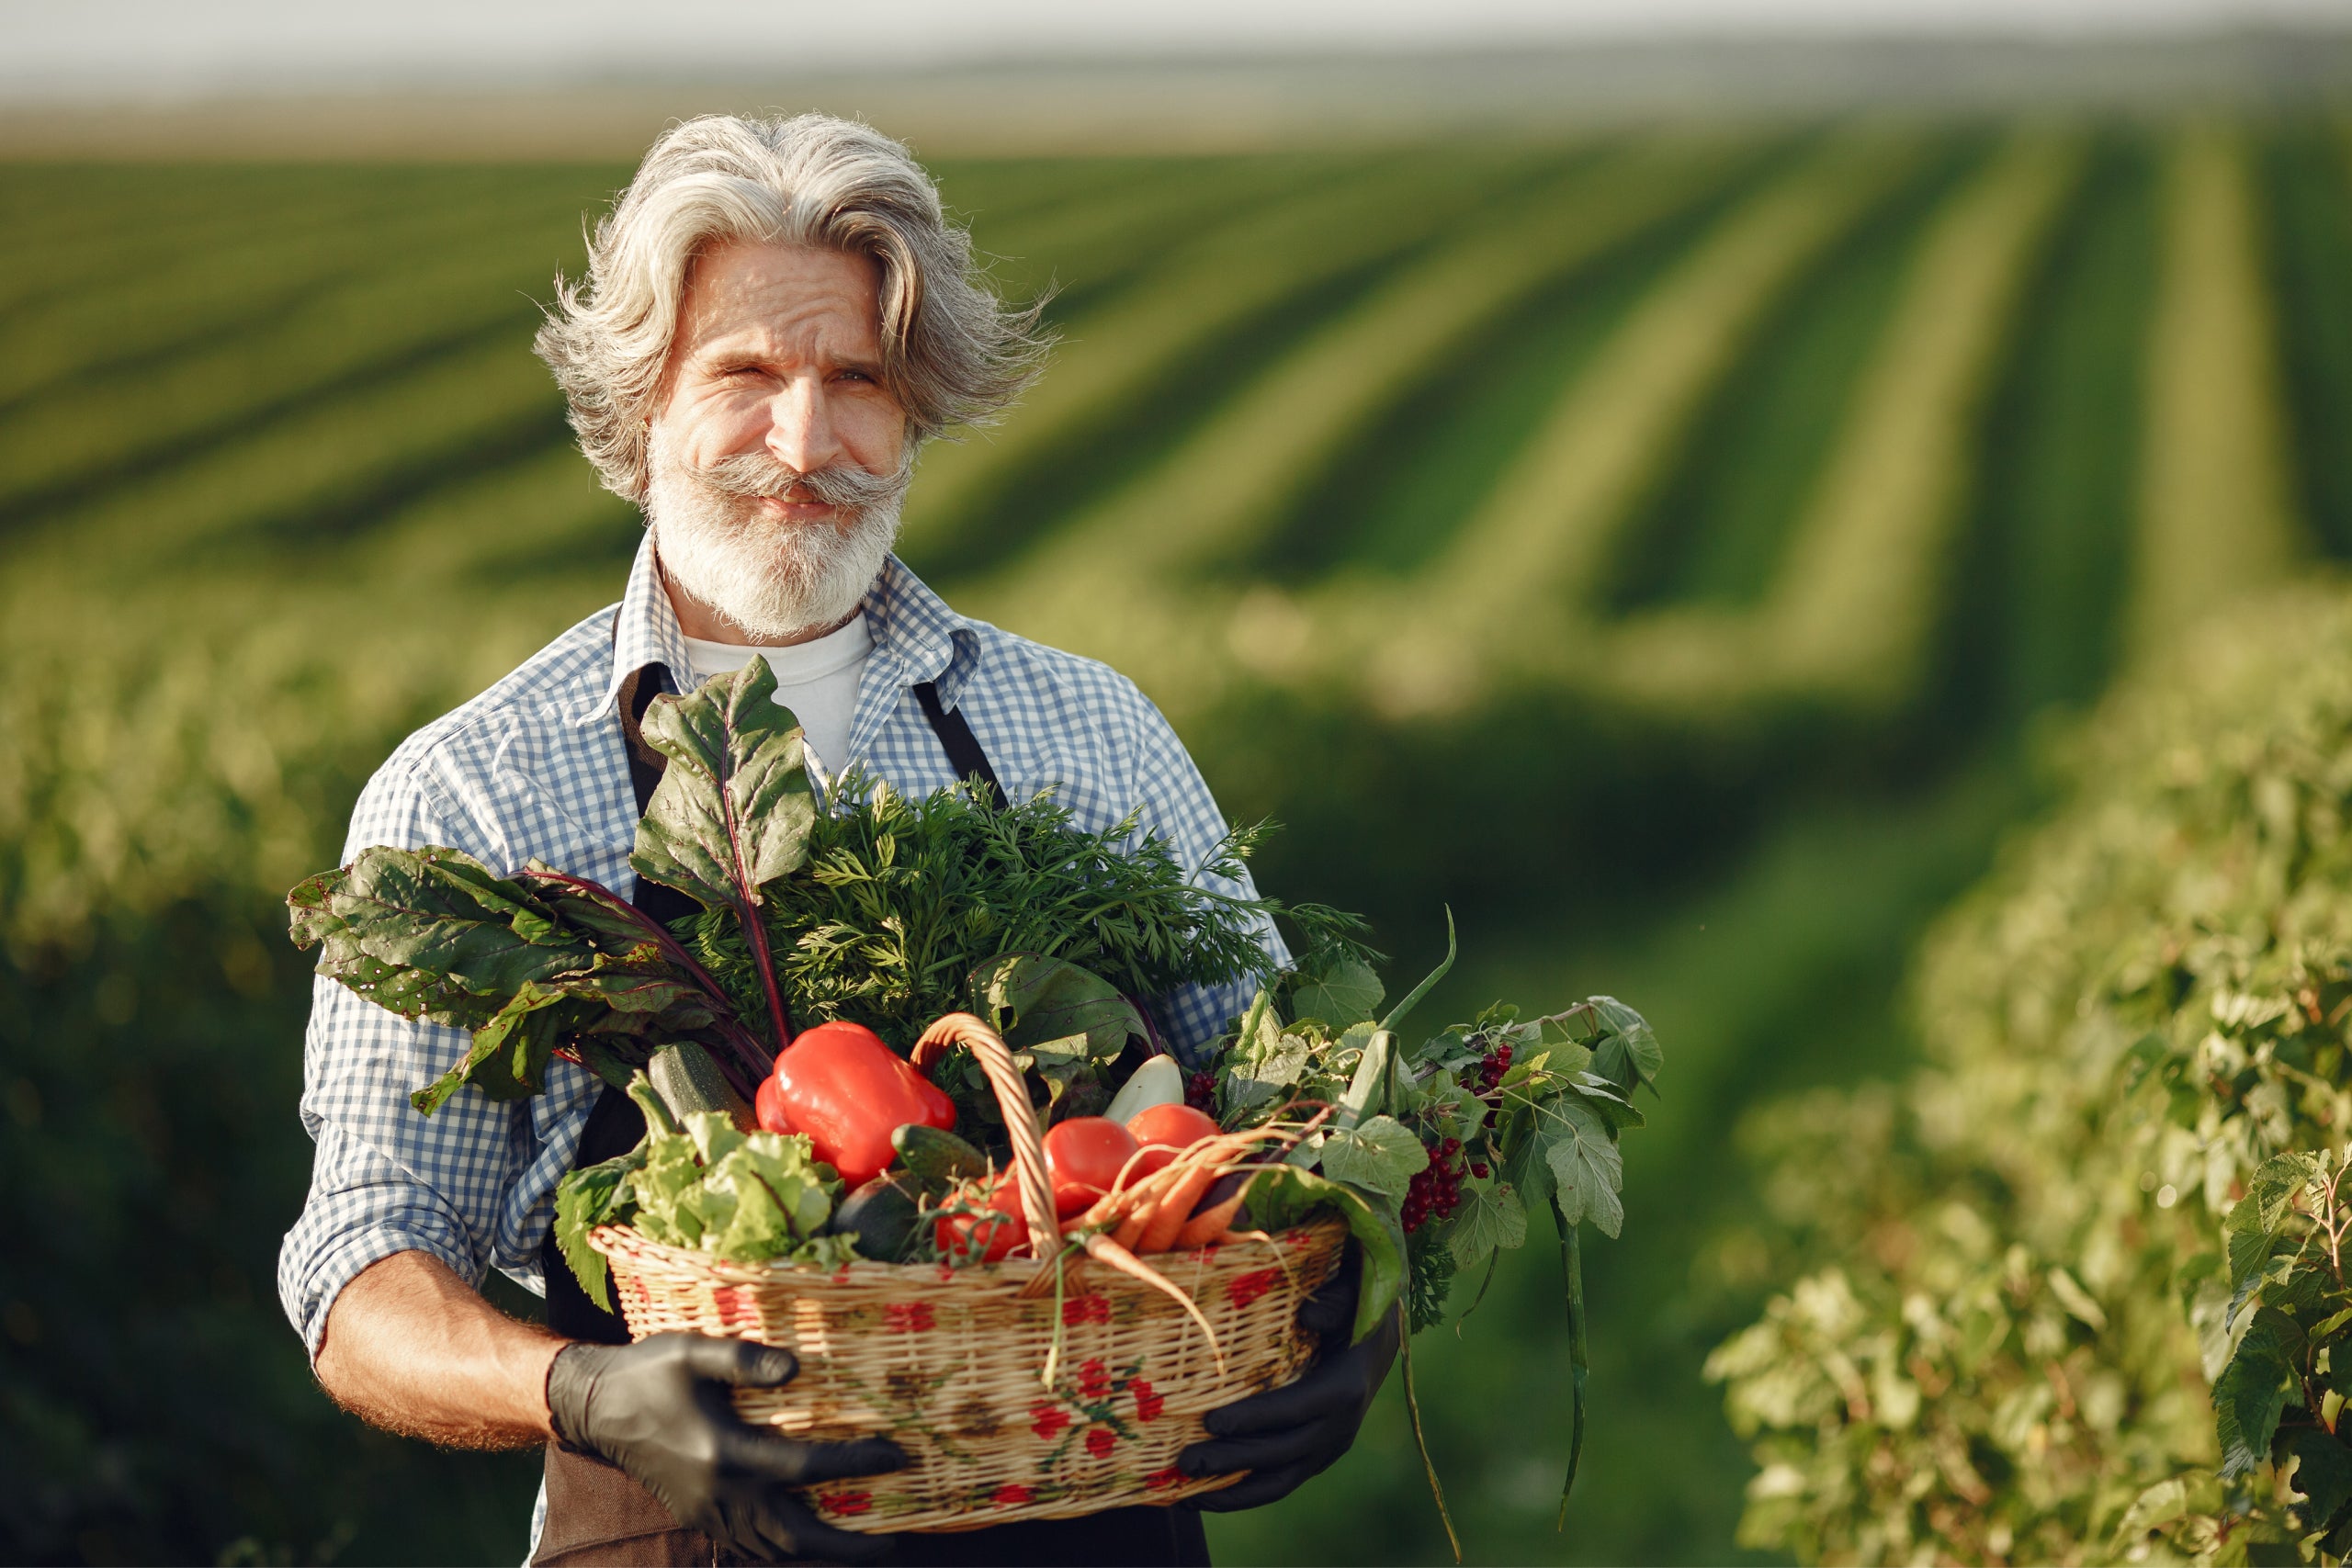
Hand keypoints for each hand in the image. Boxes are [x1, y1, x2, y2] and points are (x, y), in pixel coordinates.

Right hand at [546, 1332, 905, 1562]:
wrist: (596, 1408)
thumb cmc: (649, 1372)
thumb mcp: (693, 1350)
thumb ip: (745, 1359)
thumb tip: (797, 1367)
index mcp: (725, 1452)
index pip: (806, 1469)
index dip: (856, 1464)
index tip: (896, 1455)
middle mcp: (720, 1493)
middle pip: (794, 1538)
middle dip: (846, 1547)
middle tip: (891, 1542)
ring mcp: (707, 1511)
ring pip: (772, 1550)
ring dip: (818, 1553)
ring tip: (859, 1546)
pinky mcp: (697, 1516)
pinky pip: (748, 1546)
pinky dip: (783, 1549)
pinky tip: (806, 1537)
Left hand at [1176, 1244, 1399, 1509]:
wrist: (1379, 1342)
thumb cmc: (1356, 1309)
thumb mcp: (1355, 1295)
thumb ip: (1336, 1301)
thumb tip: (1308, 1313)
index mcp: (1344, 1388)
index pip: (1294, 1410)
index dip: (1254, 1419)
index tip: (1211, 1422)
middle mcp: (1339, 1427)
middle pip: (1280, 1454)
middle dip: (1231, 1461)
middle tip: (1184, 1461)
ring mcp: (1329, 1447)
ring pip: (1280, 1481)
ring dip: (1233, 1491)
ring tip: (1186, 1495)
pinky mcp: (1317, 1458)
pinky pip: (1280, 1482)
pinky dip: (1244, 1493)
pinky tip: (1205, 1495)